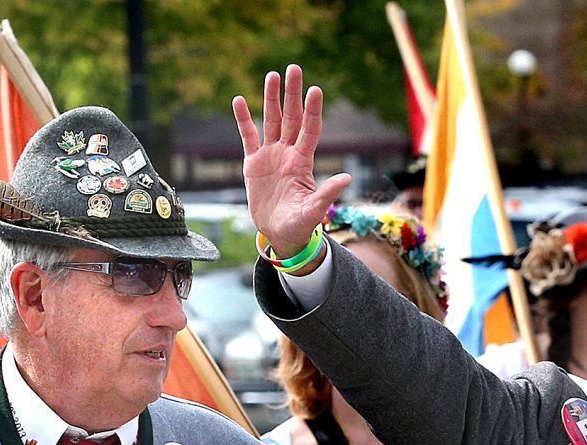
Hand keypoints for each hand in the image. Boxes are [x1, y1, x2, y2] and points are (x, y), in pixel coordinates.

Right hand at [233, 66, 352, 257]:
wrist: (279, 233)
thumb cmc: (300, 224)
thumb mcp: (314, 211)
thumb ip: (327, 194)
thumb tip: (346, 178)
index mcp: (303, 161)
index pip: (310, 130)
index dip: (312, 111)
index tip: (315, 90)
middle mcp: (288, 153)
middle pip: (291, 117)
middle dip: (292, 94)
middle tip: (294, 69)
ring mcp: (270, 155)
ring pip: (271, 121)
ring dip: (271, 99)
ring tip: (272, 75)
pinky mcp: (253, 163)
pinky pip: (248, 136)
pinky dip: (243, 119)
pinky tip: (240, 101)